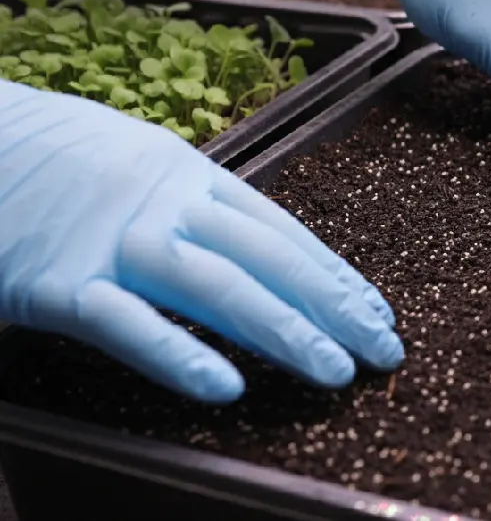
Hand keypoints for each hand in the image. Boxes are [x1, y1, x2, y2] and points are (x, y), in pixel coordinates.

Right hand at [0, 82, 403, 402]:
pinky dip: (178, 354)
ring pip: (216, 286)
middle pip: (268, 257)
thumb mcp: (137, 162)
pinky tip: (228, 386)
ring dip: (283, 330)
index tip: (377, 311)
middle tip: (383, 351)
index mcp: (188, 173)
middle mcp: (163, 202)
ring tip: (335, 370)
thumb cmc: (54, 157)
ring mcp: (112, 241)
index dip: (334, 273)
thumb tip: (257, 247)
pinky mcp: (55, 282)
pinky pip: (126, 323)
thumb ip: (194, 204)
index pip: (281, 229)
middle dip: (333, 307)